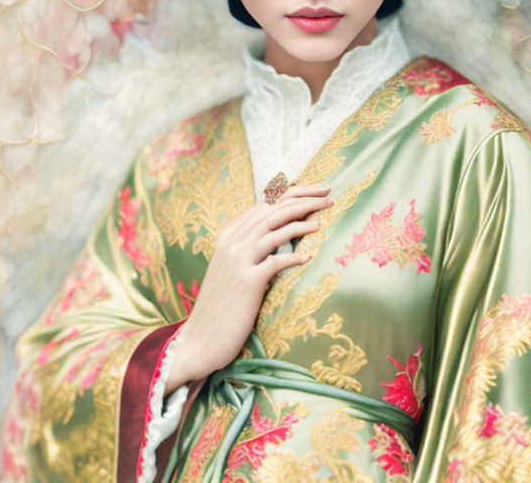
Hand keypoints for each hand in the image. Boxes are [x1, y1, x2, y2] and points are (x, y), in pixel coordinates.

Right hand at [164, 185, 332, 392]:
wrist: (201, 338)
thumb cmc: (223, 303)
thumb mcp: (232, 266)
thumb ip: (250, 245)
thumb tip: (281, 230)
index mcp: (229, 233)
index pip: (266, 203)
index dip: (294, 193)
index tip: (317, 190)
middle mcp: (232, 242)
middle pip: (273, 210)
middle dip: (304, 199)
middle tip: (329, 195)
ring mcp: (238, 260)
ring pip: (274, 229)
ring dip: (303, 221)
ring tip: (324, 218)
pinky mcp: (247, 282)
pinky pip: (275, 262)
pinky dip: (293, 256)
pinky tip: (309, 256)